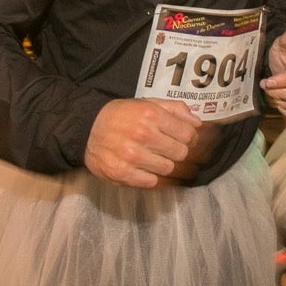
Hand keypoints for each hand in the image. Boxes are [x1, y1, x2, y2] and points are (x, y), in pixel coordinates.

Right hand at [84, 98, 212, 188]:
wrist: (87, 129)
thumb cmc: (121, 116)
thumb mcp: (147, 103)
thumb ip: (175, 110)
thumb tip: (198, 123)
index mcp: (151, 114)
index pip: (188, 134)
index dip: (188, 138)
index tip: (182, 139)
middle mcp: (143, 134)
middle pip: (180, 153)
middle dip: (177, 152)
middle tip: (167, 149)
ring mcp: (132, 155)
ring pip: (168, 168)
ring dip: (164, 165)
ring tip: (153, 158)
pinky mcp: (122, 173)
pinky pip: (151, 182)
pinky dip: (151, 177)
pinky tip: (144, 168)